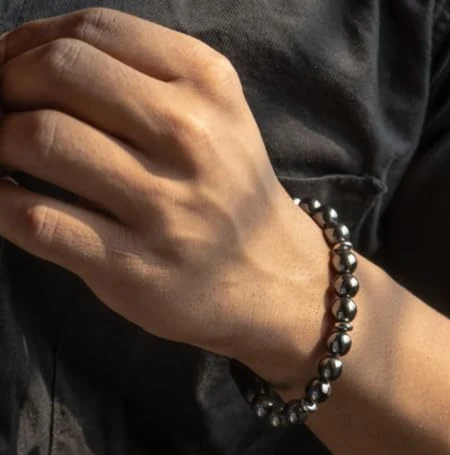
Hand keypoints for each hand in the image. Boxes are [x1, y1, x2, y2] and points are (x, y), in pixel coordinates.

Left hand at [0, 8, 328, 375]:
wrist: (271, 278)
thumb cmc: (233, 194)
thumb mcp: (218, 118)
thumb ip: (144, 81)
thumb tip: (34, 60)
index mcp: (210, 88)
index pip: (96, 31)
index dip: (32, 41)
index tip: (14, 64)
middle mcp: (191, 139)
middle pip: (60, 73)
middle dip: (6, 82)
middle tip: (1, 106)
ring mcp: (163, 207)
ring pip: (39, 139)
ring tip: (3, 152)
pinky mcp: (133, 266)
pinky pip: (36, 218)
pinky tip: (5, 196)